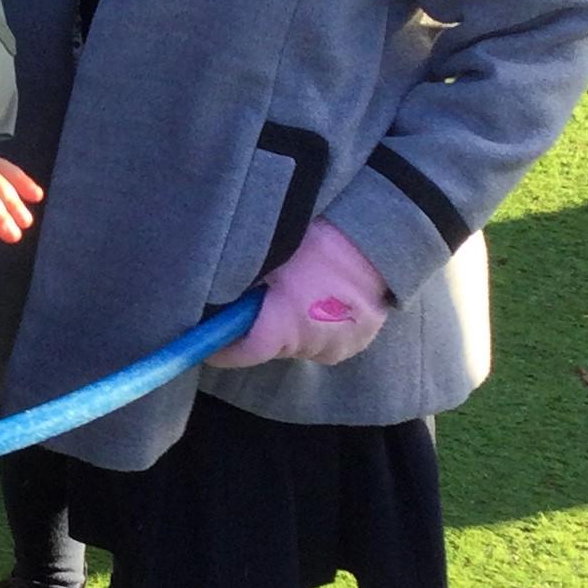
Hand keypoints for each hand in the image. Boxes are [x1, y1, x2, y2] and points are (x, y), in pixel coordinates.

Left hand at [208, 218, 388, 369]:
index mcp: (283, 327)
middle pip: (274, 348)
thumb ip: (241, 285)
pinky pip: (330, 342)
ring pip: (302, 346)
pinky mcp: (362, 340)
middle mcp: (311, 345)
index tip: (210, 342)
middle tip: (260, 301)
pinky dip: (321, 328)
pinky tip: (322, 301)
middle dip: (262, 330)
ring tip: (299, 295)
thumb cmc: (317, 239)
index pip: (241, 353)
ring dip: (295, 330)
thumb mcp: (268, 255)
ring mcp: (340, 345)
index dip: (222, 348)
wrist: (377, 234)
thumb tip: (216, 301)